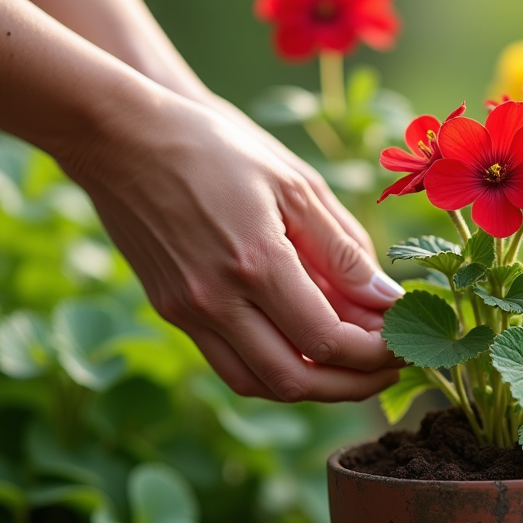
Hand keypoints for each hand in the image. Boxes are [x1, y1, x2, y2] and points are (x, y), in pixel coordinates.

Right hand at [62, 93, 403, 402]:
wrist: (119, 135)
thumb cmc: (215, 146)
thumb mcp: (294, 183)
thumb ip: (343, 249)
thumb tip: (388, 299)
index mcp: (255, 262)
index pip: (328, 339)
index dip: (375, 350)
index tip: (404, 337)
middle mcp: (216, 299)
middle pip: (297, 379)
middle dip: (353, 384)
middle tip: (390, 367)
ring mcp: (187, 311)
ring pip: (259, 385)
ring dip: (314, 387)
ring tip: (353, 368)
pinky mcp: (171, 311)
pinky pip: (229, 365)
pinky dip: (273, 371)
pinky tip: (304, 352)